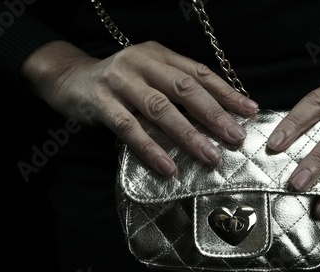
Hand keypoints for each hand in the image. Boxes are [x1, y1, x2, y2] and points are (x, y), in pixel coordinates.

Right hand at [21, 40, 258, 175]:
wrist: (70, 78)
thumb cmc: (119, 82)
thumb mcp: (150, 76)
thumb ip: (176, 89)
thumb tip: (217, 116)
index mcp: (160, 55)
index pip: (199, 73)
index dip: (226, 92)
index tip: (250, 111)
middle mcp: (142, 63)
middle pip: (184, 89)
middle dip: (214, 114)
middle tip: (236, 137)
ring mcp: (120, 81)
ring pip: (160, 109)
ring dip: (188, 134)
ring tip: (209, 156)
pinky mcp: (100, 102)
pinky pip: (128, 128)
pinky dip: (150, 148)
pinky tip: (167, 167)